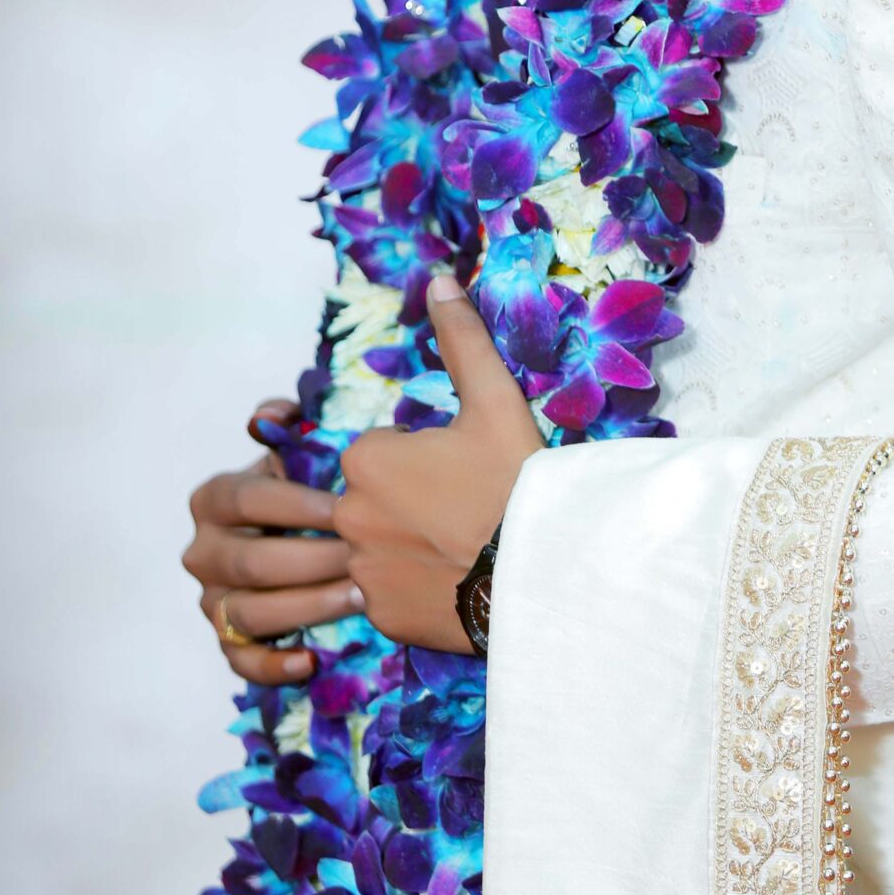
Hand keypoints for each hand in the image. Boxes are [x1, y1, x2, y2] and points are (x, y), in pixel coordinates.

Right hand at [183, 398, 360, 685]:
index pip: (246, 499)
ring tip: (358, 598)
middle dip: (313, 561)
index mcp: (213, 499)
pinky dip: (274, 665)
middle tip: (365, 559)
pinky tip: (311, 659)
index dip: (296, 504)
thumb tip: (269, 417)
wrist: (291, 537)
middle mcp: (202, 552)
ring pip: (250, 613)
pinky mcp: (226, 642)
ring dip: (307, 606)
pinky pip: (241, 661)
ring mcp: (211, 601)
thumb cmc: (301, 489)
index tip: (347, 508)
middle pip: (252, 562)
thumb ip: (287, 423)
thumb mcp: (294, 450)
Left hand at [335, 274, 543, 652]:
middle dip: (411, 500)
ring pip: (379, 545)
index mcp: (366, 459)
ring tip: (464, 547)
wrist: (545, 574)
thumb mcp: (495, 401)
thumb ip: (462, 339)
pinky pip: (386, 593)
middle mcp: (348, 515)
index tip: (465, 471)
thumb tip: (440, 278)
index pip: (385, 449)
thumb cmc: (518, 482)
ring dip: (409, 543)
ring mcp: (362, 571)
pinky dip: (413, 588)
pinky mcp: (379, 616)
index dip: (426, 456)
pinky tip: (455, 582)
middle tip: (468, 510)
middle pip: (378, 497)